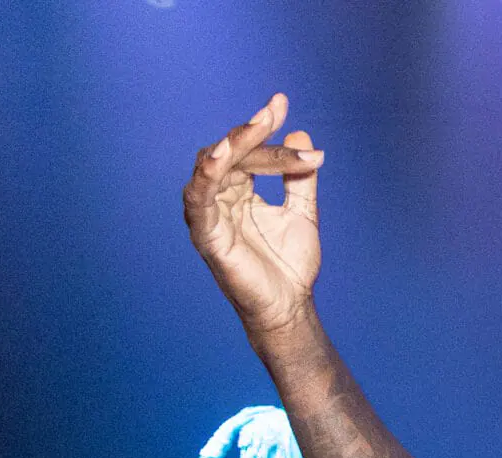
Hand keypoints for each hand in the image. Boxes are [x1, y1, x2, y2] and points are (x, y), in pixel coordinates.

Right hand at [184, 94, 326, 335]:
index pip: (249, 152)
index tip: (282, 105)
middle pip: (231, 153)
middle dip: (254, 133)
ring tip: (256, 126)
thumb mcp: (303, 212)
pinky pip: (199, 198)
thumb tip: (301, 134)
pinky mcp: (205, 234)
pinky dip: (207, 174)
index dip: (266, 131)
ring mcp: (210, 215)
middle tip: (275, 112)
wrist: (289, 307)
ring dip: (234, 144)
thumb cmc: (290, 265)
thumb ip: (299, 177)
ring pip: (212, 167)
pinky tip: (224, 153)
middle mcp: (220, 198)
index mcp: (239, 191)